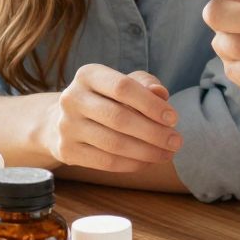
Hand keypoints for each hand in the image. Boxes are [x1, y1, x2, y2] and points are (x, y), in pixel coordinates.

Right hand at [45, 66, 179, 173]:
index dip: (151, 104)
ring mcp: (66, 126)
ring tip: (167, 154)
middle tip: (176, 142)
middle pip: (119, 118)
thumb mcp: (124, 83)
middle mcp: (72, 99)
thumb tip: (160, 93)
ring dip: (147, 152)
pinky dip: (132, 164)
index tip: (174, 119)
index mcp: (87, 75)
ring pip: (114, 143)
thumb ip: (145, 84)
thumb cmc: (105, 99)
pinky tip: (148, 162)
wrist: (64, 121)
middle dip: (153, 132)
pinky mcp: (66, 151)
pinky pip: (105, 162)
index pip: (123, 88)